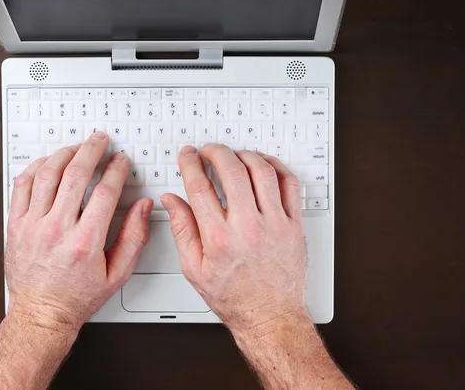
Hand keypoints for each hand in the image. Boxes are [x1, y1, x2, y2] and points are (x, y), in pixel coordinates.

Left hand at [5, 132, 151, 333]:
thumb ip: (134, 237)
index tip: (120, 161)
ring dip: (64, 154)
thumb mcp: (118, 273)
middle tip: (99, 140)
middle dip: (91, 150)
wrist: (41, 313)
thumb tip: (142, 207)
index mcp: (85, 242)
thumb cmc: (77, 296)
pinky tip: (48, 162)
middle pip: (75, 175)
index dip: (115, 170)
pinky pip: (22, 185)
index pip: (104, 192)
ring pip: (47, 174)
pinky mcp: (16, 225)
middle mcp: (57, 229)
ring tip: (76, 147)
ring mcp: (33, 225)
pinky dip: (36, 167)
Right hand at [161, 144, 306, 334]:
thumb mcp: (194, 269)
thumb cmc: (234, 297)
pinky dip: (275, 166)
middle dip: (216, 152)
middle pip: (232, 171)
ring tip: (234, 155)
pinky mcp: (293, 225)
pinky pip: (289, 183)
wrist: (270, 315)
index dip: (191, 164)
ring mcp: (274, 224)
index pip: (200, 187)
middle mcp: (248, 228)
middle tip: (209, 150)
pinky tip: (263, 164)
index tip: (188, 155)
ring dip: (244, 155)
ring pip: (261, 172)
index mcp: (219, 238)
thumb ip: (182, 229)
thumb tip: (171, 201)